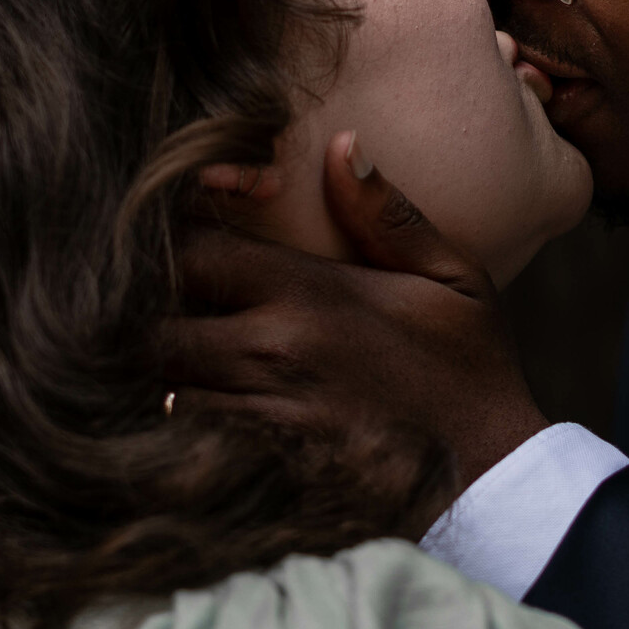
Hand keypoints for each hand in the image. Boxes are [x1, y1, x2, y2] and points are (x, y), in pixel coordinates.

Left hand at [163, 132, 550, 489]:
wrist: (491, 483)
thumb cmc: (469, 370)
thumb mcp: (452, 276)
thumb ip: (387, 213)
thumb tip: (341, 145)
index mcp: (309, 295)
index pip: (190, 248)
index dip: (162, 240)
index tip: (165, 240)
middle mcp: (271, 353)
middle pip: (149, 321)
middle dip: (138, 310)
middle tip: (143, 301)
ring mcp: (259, 417)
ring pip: (156, 384)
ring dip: (152, 366)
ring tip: (161, 350)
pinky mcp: (258, 471)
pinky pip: (184, 439)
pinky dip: (172, 420)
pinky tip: (183, 407)